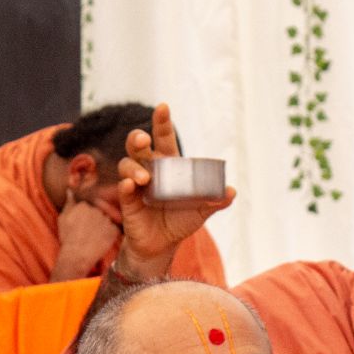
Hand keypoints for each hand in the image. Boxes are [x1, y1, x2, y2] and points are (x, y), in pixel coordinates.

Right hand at [51, 196, 122, 281]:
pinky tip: (100, 240)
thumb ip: (69, 203)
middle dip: (96, 218)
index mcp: (84, 204)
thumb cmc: (68, 237)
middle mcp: (97, 209)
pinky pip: (114, 229)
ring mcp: (107, 219)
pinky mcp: (114, 230)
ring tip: (94, 236)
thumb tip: (70, 190)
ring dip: (103, 225)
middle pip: (100, 210)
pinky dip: (109, 234)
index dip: (88, 214)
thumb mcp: (63, 218)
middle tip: (89, 231)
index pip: (91, 203)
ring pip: (108, 219)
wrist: (77, 255)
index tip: (85, 223)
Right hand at [110, 103, 234, 276]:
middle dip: (137, 138)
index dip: (162, 123)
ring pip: (127, 165)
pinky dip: (125, 186)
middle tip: (143, 140)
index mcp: (168, 165)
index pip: (164, 138)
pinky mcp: (128, 202)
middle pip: (138, 146)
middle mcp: (150, 170)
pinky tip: (129, 186)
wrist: (163, 246)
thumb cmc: (180, 221)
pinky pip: (122, 189)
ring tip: (144, 179)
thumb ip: (215, 200)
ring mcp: (135, 184)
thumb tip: (231, 191)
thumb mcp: (201, 211)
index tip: (163, 107)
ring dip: (134, 168)